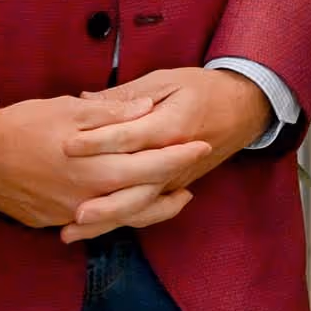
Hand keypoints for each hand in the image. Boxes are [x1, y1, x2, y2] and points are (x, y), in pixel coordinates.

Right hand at [0, 92, 210, 230]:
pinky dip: (118, 214)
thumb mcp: (70, 110)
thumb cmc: (23, 125)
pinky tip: (130, 205)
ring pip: (122, 218)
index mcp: (94, 166)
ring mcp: (69, 214)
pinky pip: (95, 222)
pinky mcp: (52, 221)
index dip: (178, 156)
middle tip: (195, 174)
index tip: (201, 145)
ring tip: (175, 198)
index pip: (149, 165)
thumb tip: (148, 108)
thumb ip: (112, 113)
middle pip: (142, 197)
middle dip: (174, 184)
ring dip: (152, 208)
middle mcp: (86, 197)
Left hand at [59, 67, 272, 241]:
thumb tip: (85, 100)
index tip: (66, 146)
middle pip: (137, 186)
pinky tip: (93, 230)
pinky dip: (121, 222)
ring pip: (141, 205)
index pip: (131, 137)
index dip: (97, 141)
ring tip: (73, 230)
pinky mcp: (175, 187)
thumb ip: (127, 94)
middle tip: (71, 211)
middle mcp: (176, 159)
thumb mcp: (166, 80)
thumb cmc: (203, 89)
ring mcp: (176, 178)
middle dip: (104, 202)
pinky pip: (148, 210)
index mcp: (172, 125)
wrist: (244, 109)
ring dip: (107, 221)